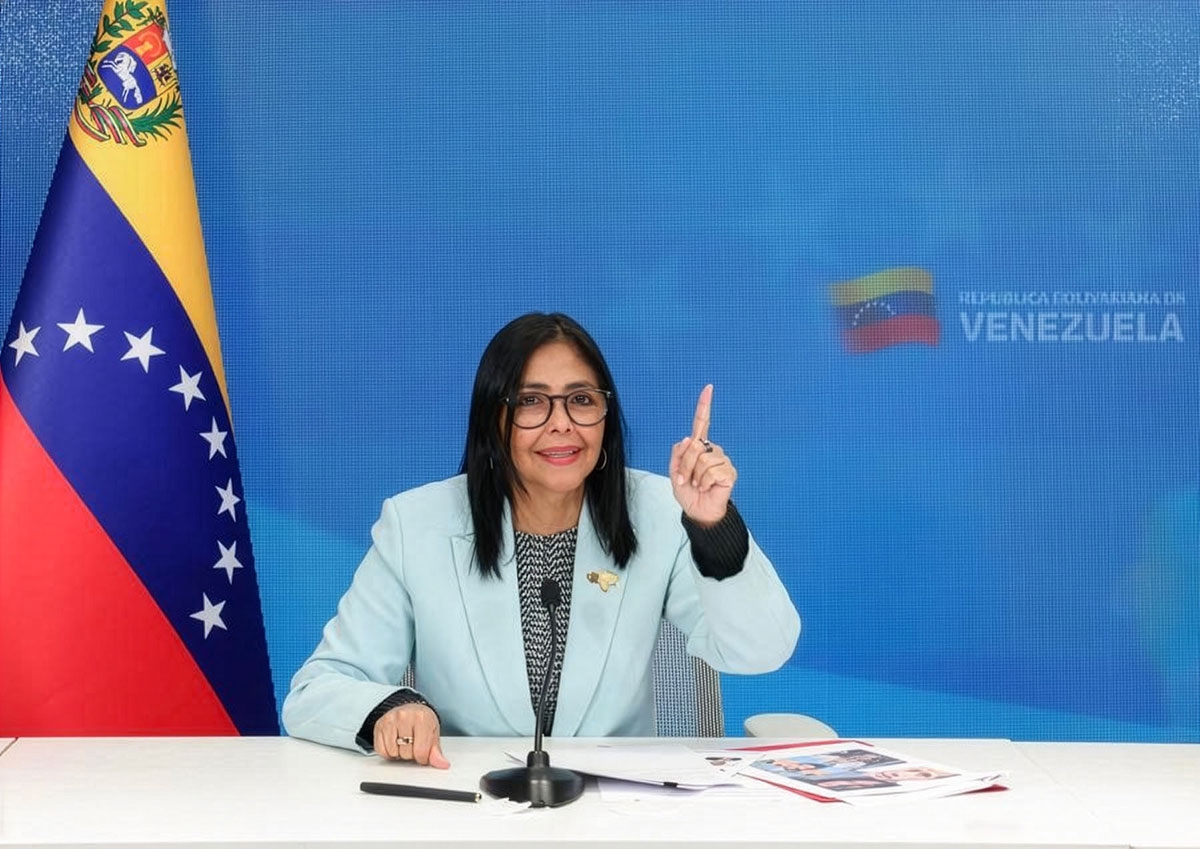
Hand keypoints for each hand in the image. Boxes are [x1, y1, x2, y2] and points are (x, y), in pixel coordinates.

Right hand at [372, 703, 449, 767]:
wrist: (408, 708)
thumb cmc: (421, 720)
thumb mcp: (433, 733)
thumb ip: (436, 751)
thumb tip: (442, 764)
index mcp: (422, 718)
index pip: (421, 751)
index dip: (423, 757)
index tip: (424, 752)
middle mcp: (404, 717)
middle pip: (407, 753)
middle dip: (411, 754)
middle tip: (413, 743)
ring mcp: (390, 721)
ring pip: (393, 753)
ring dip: (399, 753)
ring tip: (404, 742)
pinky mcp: (378, 726)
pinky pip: (381, 751)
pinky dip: (388, 752)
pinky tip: (394, 743)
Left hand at [669, 384, 736, 524]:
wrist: (698, 512)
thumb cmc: (689, 492)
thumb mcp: (675, 472)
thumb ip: (678, 454)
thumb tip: (689, 439)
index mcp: (698, 447)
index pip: (702, 423)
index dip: (704, 406)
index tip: (708, 388)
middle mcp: (712, 450)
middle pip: (694, 446)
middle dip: (685, 466)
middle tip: (687, 481)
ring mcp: (722, 460)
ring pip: (702, 460)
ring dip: (694, 476)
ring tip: (698, 485)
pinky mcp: (729, 472)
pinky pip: (711, 472)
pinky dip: (704, 482)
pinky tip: (707, 488)